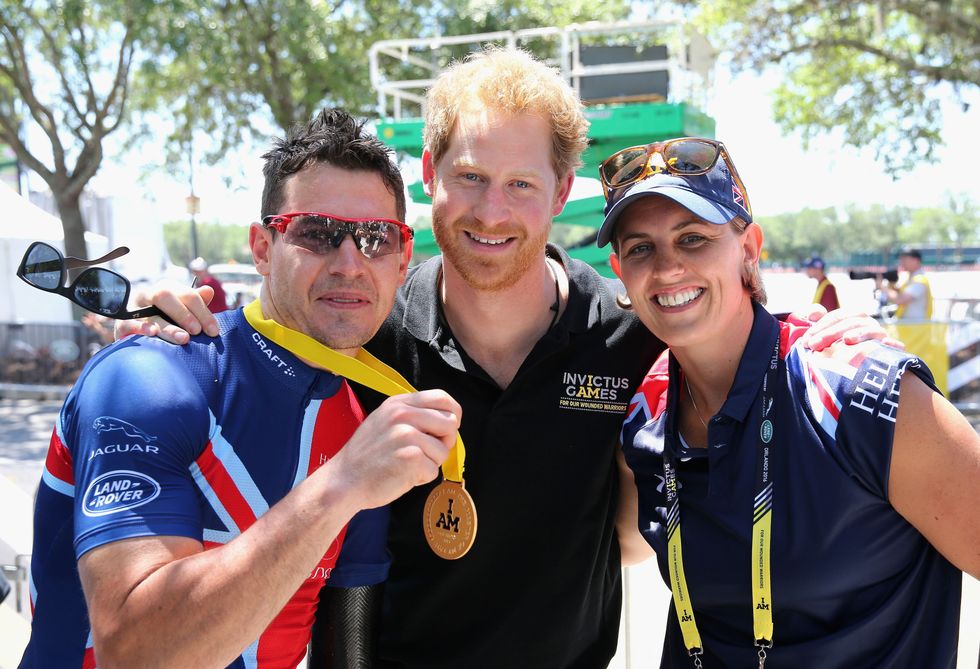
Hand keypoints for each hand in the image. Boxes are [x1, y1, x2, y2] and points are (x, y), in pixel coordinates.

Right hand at [113, 280, 220, 344]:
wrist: (136, 330)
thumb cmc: (166, 319)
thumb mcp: (182, 309)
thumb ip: (195, 302)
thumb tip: (209, 290)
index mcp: (168, 289)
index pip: (188, 295)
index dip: (203, 312)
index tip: (214, 331)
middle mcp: (151, 294)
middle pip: (166, 296)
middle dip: (184, 314)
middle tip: (197, 331)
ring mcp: (135, 308)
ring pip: (151, 313)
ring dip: (169, 327)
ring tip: (183, 339)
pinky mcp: (123, 323)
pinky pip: (130, 323)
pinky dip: (142, 328)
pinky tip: (152, 333)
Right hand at [329, 389, 461, 509]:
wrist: (343, 481)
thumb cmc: (366, 456)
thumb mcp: (383, 421)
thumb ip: (412, 415)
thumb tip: (447, 421)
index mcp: (398, 403)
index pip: (443, 398)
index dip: (453, 414)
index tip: (445, 430)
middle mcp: (403, 415)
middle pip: (450, 423)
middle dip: (445, 441)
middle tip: (426, 453)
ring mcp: (406, 435)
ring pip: (444, 450)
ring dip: (430, 463)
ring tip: (407, 465)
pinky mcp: (411, 458)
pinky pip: (434, 470)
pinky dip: (422, 478)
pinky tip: (402, 476)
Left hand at [799, 307, 904, 350]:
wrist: (868, 375)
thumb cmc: (842, 353)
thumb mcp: (828, 340)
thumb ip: (819, 325)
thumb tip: (813, 314)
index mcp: (852, 318)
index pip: (836, 317)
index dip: (820, 326)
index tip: (806, 341)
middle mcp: (867, 324)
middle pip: (850, 322)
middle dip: (830, 332)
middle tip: (813, 345)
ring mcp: (880, 335)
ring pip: (870, 329)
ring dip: (859, 333)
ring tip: (847, 340)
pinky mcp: (891, 348)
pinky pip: (892, 344)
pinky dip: (890, 343)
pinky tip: (885, 344)